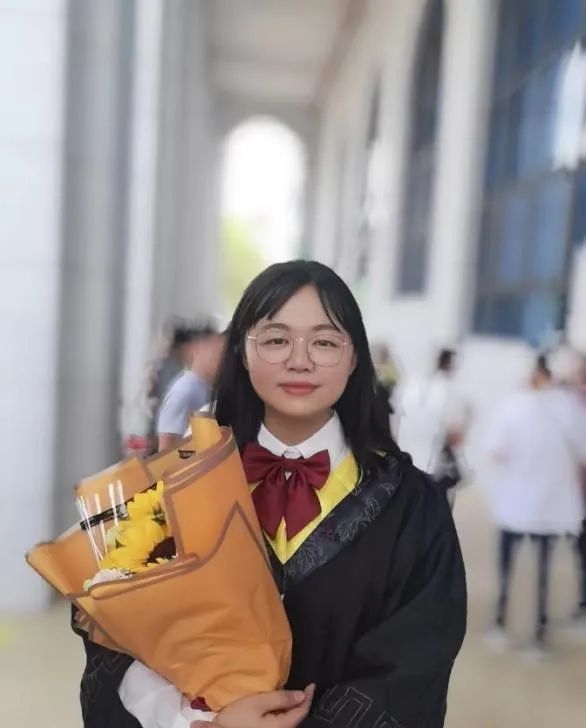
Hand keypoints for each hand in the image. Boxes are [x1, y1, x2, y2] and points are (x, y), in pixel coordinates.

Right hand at [191, 685, 315, 727]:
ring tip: (295, 695)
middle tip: (306, 688)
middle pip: (297, 718)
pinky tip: (281, 706)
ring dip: (294, 708)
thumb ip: (280, 698)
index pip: (302, 711)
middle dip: (302, 703)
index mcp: (282, 726)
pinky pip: (282, 723)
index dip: (308, 697)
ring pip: (289, 721)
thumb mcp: (258, 702)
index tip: (312, 684)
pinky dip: (285, 713)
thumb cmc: (238, 718)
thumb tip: (301, 694)